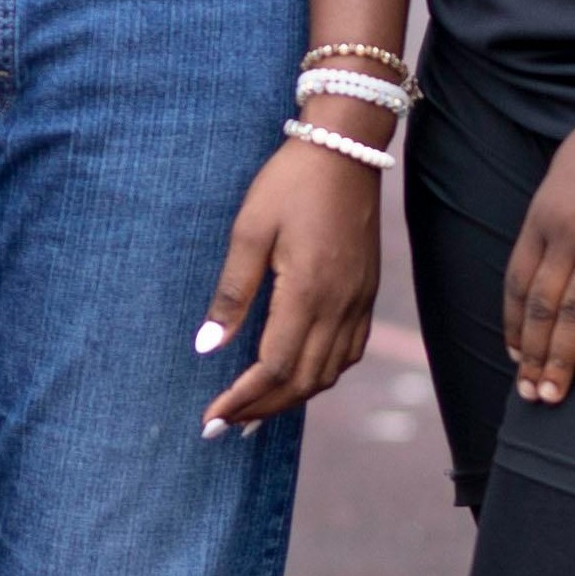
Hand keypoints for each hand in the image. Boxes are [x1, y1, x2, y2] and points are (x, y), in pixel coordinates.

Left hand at [195, 136, 386, 433]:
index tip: (212, 418)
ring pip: (329, 373)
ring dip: (292, 398)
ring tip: (255, 412)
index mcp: (308, 292)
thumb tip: (208, 347)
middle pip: (302, 381)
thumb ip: (232, 293)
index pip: (272, 367)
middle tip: (224, 427)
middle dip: (262, 410)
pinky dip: (321, 375)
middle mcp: (339, 306)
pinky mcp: (366, 293)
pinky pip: (349, 352)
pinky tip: (298, 377)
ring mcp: (358, 302)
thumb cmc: (289, 183)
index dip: (242, 399)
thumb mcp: (248, 230)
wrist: (346, 149)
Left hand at [502, 74, 574, 404]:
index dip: (515, 324)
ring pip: (574, 314)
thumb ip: (554, 213)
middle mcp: (565, 235)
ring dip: (561, 359)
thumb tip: (550, 244)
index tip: (515, 354)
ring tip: (553, 394)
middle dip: (532, 355)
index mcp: (542, 217)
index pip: (518, 283)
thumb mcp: (563, 173)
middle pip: (541, 308)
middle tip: (529, 394)